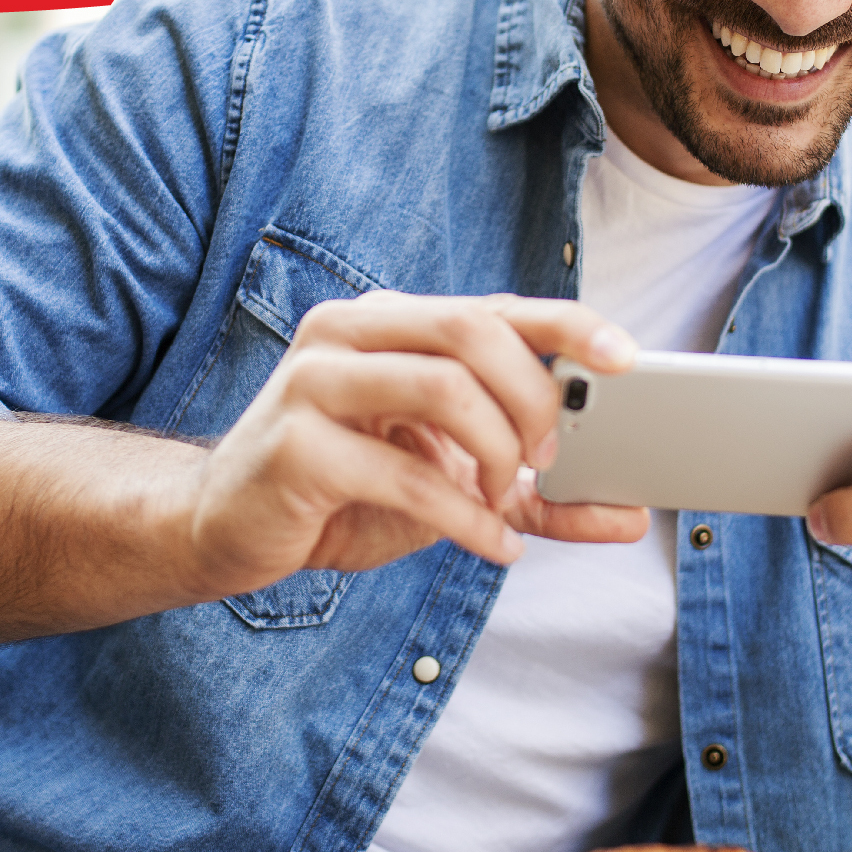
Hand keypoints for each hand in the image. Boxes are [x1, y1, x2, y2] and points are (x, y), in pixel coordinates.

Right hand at [180, 292, 647, 598]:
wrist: (220, 525)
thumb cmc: (340, 492)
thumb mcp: (444, 481)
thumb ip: (530, 492)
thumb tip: (631, 517)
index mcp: (388, 323)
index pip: (491, 307)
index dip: (565, 324)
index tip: (625, 357)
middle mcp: (348, 333)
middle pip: (472, 334)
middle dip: (531, 399)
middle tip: (546, 457)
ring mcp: (314, 383)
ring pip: (442, 389)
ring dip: (496, 454)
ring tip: (504, 499)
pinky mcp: (295, 447)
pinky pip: (406, 473)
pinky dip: (466, 516)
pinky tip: (489, 543)